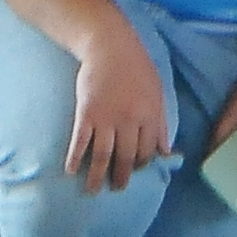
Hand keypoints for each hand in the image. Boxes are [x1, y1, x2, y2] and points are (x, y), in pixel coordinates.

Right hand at [66, 18, 172, 188]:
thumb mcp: (158, 93)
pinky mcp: (86, 114)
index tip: (136, 170)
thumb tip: (166, 151)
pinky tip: (70, 170)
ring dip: (97, 177)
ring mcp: (106, 119)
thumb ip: (162, 123)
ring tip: (92, 191)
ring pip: (102, 156)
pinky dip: (75, 159)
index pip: (148, 150)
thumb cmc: (137, 67)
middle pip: (126, 158)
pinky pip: (80, 143)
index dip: (142, 164)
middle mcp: (129, 121)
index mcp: (150, 116)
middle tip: (117, 188)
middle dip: (122, 177)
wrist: (110, 46)